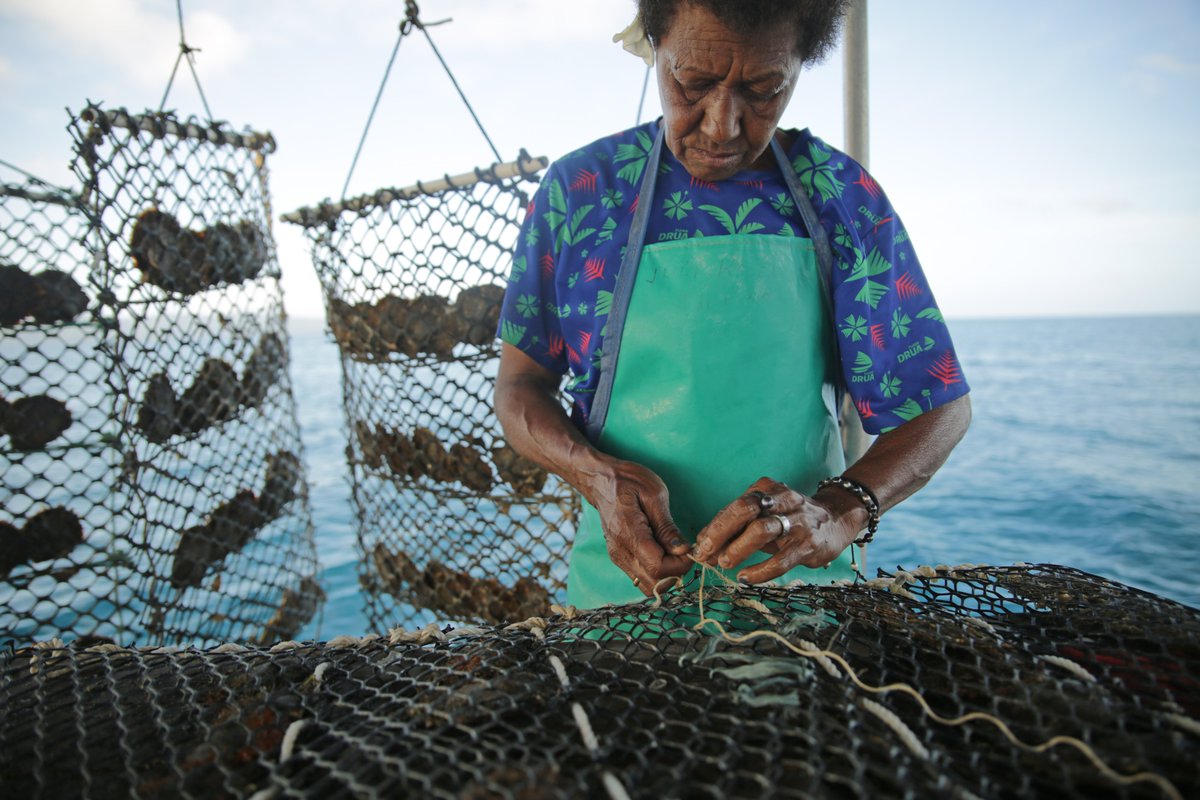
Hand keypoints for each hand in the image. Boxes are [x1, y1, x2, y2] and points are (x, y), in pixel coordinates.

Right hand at [586, 459, 692, 594]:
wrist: (600, 480)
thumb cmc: (628, 481)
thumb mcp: (654, 494)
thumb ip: (667, 526)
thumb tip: (682, 550)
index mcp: (628, 533)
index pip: (657, 567)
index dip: (679, 564)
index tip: (689, 549)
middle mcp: (620, 552)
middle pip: (654, 582)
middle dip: (675, 572)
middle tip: (683, 550)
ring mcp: (618, 558)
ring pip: (648, 585)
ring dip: (667, 575)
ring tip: (673, 551)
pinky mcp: (620, 559)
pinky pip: (642, 577)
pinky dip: (657, 572)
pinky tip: (662, 552)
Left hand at [692, 477, 860, 583]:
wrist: (837, 519)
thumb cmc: (792, 519)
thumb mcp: (766, 514)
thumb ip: (738, 526)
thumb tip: (705, 545)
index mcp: (767, 490)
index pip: (735, 506)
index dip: (714, 526)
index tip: (700, 545)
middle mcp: (782, 501)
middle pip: (744, 510)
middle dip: (720, 532)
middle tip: (706, 552)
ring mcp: (797, 522)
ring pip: (761, 531)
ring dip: (738, 549)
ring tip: (724, 563)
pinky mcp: (808, 545)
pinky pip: (781, 560)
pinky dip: (760, 570)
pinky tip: (746, 577)